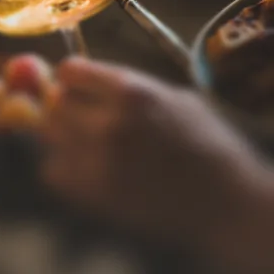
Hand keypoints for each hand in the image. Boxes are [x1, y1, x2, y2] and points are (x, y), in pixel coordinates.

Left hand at [42, 56, 273, 273]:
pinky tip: (88, 169)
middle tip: (80, 114)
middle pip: (54, 102)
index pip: (69, 71)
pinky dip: (63, 168)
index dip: (72, 78)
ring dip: (62, 134)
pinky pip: (53, 170)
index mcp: (131, 91)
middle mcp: (108, 122)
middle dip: (65, 104)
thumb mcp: (174, 97)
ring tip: (88, 142)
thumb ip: (125, 86)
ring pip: (49, 134)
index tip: (78, 85)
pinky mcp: (93, 194)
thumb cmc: (206, 144)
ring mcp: (97, 160)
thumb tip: (82, 77)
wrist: (225, 202)